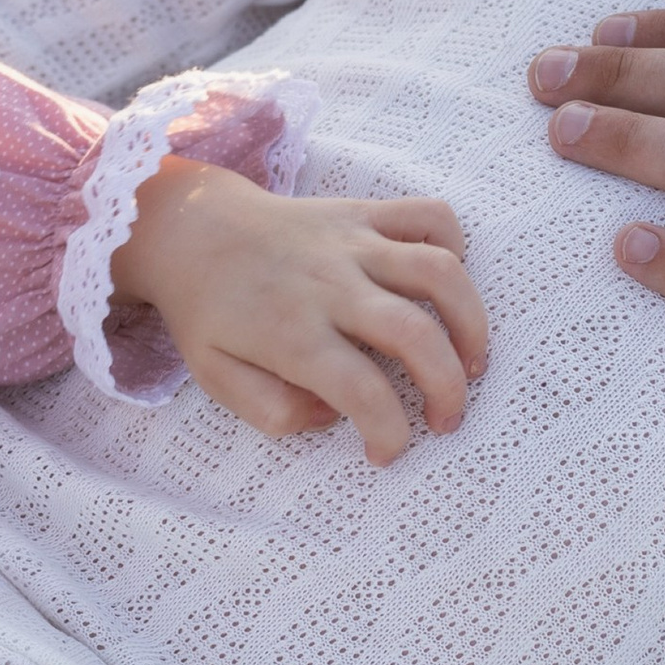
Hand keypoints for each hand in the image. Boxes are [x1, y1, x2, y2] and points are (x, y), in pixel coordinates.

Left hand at [117, 162, 487, 466]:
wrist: (192, 229)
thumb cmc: (209, 311)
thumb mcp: (216, 377)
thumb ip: (271, 410)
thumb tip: (332, 415)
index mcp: (291, 333)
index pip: (362, 392)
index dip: (389, 434)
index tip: (387, 452)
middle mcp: (329, 285)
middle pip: (415, 333)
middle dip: (448, 387)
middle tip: (448, 420)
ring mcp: (351, 242)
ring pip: (439, 272)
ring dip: (471, 323)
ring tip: (473, 361)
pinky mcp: (363, 212)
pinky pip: (430, 217)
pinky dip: (455, 248)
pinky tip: (444, 289)